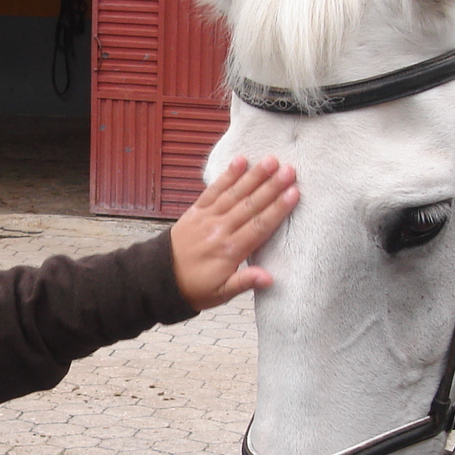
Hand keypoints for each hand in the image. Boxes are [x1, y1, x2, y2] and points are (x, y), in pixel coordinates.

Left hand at [171, 155, 298, 309]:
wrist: (160, 278)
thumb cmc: (196, 288)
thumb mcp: (221, 294)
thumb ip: (245, 282)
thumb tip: (269, 278)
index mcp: (230, 251)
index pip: (259, 226)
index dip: (278, 209)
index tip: (294, 193)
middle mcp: (220, 230)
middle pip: (250, 205)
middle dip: (271, 187)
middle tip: (290, 170)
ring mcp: (208, 218)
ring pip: (234, 193)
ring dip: (254, 176)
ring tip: (271, 161)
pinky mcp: (196, 210)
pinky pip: (214, 190)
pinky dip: (227, 175)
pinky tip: (240, 161)